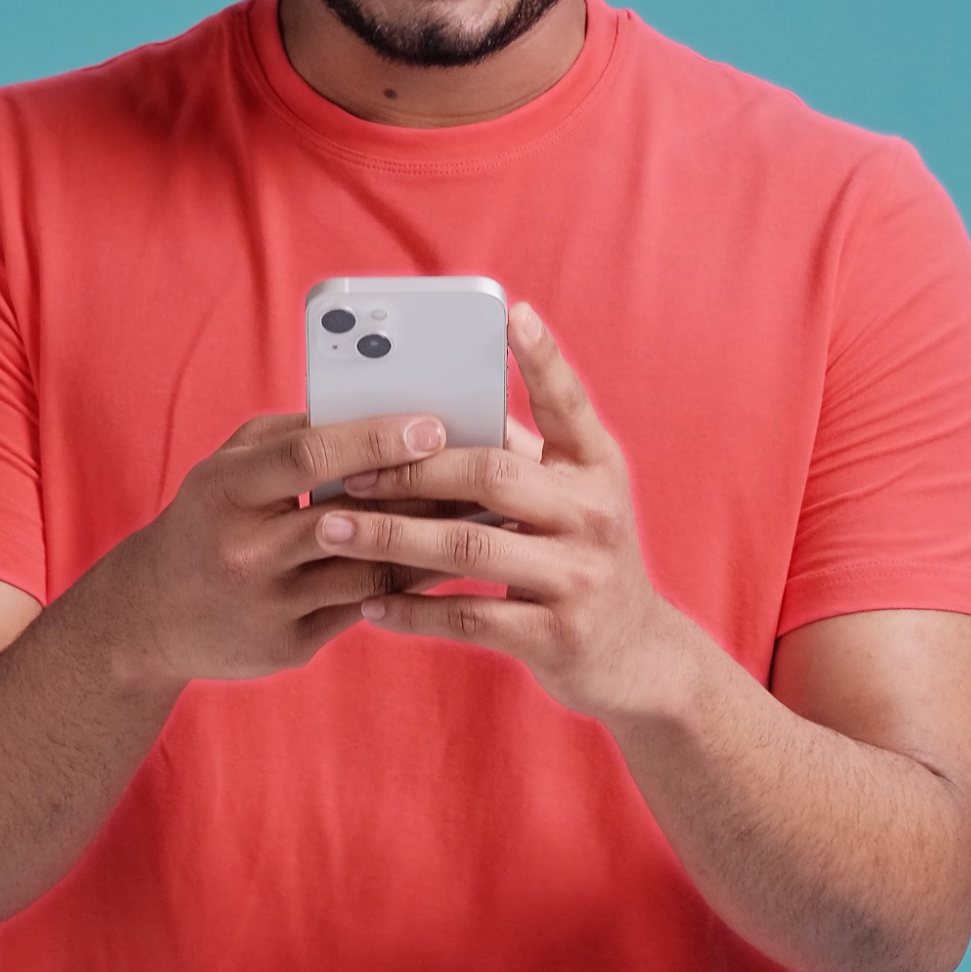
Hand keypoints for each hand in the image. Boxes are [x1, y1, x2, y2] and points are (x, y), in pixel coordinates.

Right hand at [78, 409, 453, 690]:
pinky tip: (448, 562)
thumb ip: (293, 434)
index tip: (434, 426)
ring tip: (481, 517)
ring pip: (368, 570)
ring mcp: (267, 605)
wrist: (149, 617)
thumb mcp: (228, 465)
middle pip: (350, 517)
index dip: (376, 439)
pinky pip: (365, 609)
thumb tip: (375, 408)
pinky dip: (410, 583)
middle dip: (422, 493)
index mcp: (225, 490)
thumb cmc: (206, 518)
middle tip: (484, 471)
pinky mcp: (289, 646)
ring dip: (431, 542)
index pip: (310, 455)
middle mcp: (244, 550)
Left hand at [334, 302, 708, 724]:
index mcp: (598, 469)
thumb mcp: (574, 500)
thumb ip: (523, 455)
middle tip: (352, 472)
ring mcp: (579, 577)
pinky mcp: (556, 635)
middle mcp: (595, 514)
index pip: (571, 402)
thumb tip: (442, 406)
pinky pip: (468, 617)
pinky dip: (412, 610)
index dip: (543, 357)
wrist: (638, 659)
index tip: (511, 313)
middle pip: (493, 474)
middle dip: (413, 469)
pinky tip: (369, 604)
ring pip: (469, 547)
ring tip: (332, 531)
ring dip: (391, 538)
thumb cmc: (584, 560)